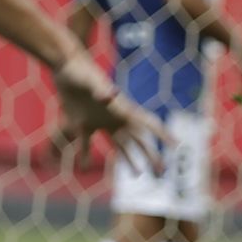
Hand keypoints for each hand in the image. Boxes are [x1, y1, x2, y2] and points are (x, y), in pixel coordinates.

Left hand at [51, 50, 167, 174]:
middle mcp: (114, 117)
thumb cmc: (81, 72)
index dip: (162, 133)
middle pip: (137, 140)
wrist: (64, 66)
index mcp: (122, 109)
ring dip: (127, 159)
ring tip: (137, 175)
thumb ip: (102, 90)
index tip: (176, 145)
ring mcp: (99, 120)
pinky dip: (85, 155)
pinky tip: (84, 168)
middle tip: (161, 173)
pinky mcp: (82, 122)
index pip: (147, 123)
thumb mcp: (92, 82)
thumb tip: (111, 95)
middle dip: (150, 155)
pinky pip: (85, 143)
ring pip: (118, 145)